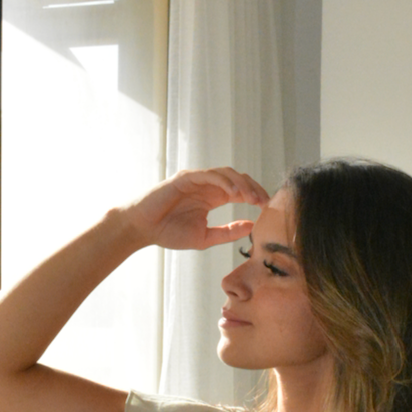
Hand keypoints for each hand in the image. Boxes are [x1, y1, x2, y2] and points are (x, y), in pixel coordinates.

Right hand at [121, 166, 269, 252]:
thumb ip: (228, 232)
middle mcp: (207, 185)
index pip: (241, 191)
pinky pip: (210, 175)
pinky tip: (235, 193)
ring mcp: (197, 179)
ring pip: (227, 174)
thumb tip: (252, 226)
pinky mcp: (186, 178)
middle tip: (266, 202)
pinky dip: (224, 182)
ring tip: (253, 198)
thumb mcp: (205, 237)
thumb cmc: (169, 232)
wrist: (143, 229)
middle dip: (254, 189)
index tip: (269, 209)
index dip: (256, 197)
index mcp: (213, 197)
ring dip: (242, 184)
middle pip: (239, 179)